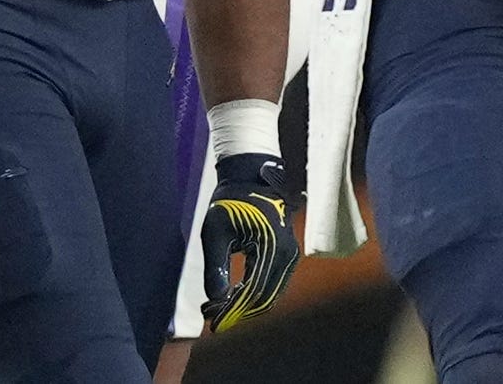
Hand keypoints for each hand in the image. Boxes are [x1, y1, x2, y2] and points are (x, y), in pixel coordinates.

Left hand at [200, 153, 299, 331]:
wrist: (250, 180)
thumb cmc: (229, 204)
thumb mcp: (214, 233)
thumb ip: (215, 267)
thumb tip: (215, 300)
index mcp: (270, 246)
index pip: (253, 292)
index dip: (232, 311)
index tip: (211, 321)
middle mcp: (287, 254)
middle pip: (264, 299)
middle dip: (237, 312)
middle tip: (212, 316)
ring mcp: (291, 255)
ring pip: (270, 295)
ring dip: (246, 306)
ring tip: (219, 307)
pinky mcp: (288, 256)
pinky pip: (273, 285)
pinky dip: (255, 295)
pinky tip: (234, 295)